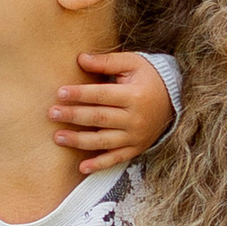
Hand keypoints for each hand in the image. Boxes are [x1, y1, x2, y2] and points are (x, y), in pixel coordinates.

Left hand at [53, 51, 176, 171]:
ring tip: (58, 137)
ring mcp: (136, 136)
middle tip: (52, 114)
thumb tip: (80, 58)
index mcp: (134, 96)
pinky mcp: (136, 148)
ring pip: (104, 141)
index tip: (60, 93)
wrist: (174, 99)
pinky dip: (99, 164)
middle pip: (99, 118)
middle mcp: (135, 118)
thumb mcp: (132, 63)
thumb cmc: (148, 77)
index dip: (80, 94)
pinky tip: (82, 167)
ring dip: (79, 141)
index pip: (102, 95)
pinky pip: (116, 159)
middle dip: (74, 116)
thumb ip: (106, 61)